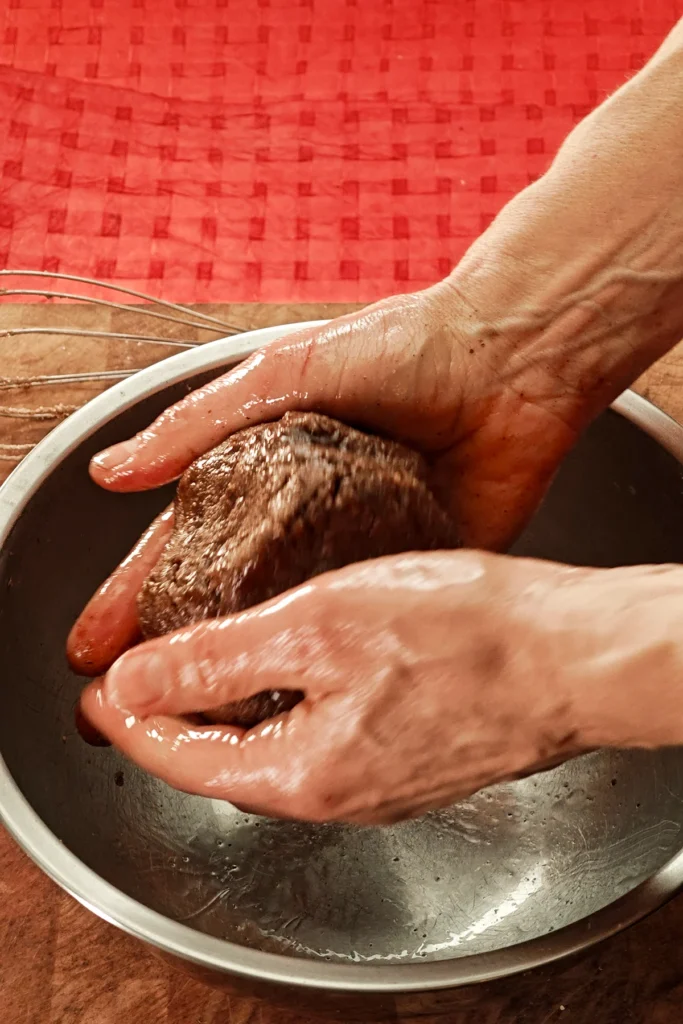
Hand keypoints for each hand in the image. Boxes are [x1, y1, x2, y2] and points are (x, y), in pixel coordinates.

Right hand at [69, 286, 581, 674]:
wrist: (507, 359)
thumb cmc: (400, 347)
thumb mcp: (282, 374)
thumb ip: (198, 423)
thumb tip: (115, 470)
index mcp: (268, 468)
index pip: (186, 541)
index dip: (136, 590)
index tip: (97, 639)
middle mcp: (306, 515)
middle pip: (231, 590)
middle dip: (179, 641)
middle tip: (134, 691)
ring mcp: (358, 546)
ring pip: (292, 615)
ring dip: (250, 659)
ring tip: (203, 711)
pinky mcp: (414, 565)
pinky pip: (365, 616)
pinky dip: (333, 653)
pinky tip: (300, 689)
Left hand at [79, 551, 682, 823]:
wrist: (575, 656)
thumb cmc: (469, 637)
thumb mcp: (318, 626)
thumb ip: (216, 658)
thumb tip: (134, 683)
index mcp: (304, 773)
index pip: (182, 758)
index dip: (131, 717)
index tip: (100, 691)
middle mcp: (339, 792)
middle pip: (226, 760)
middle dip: (173, 719)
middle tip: (140, 677)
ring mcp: (379, 779)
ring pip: (276, 746)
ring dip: (230, 708)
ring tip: (203, 665)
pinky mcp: (411, 751)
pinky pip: (324, 735)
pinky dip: (286, 701)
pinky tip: (292, 665)